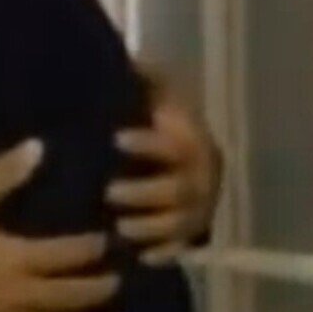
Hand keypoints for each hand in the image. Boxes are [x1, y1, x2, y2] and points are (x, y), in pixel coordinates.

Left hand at [106, 62, 223, 265]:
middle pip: (181, 189)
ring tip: (119, 228)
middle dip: (146, 193)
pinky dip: (165, 252)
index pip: (177, 143)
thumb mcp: (149, 88)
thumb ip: (140, 77)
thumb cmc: (151, 110)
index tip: (116, 140)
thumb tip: (116, 54)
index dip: (149, 143)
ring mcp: (201, 205)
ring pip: (183, 222)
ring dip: (152, 227)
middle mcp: (204, 173)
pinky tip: (143, 257)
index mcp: (192, 136)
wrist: (174, 144)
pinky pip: (184, 247)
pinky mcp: (195, 230)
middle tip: (108, 192)